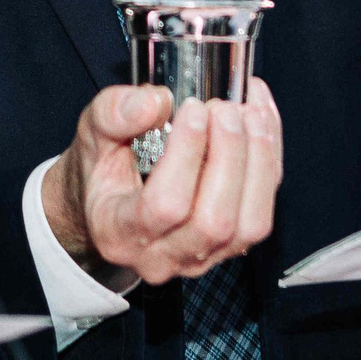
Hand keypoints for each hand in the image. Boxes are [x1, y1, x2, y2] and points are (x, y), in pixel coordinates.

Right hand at [41, 80, 281, 284]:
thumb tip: (156, 101)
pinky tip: (261, 120)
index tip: (193, 109)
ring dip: (259, 163)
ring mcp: (201, 257)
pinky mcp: (231, 246)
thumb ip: (112, 114)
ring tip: (249, 113)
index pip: (164, 207)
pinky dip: (270, 161)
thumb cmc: (100, 169)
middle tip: (224, 108)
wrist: (107, 204)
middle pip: (214, 222)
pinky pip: (263, 211)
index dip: (188, 155)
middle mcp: (162, 257)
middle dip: (230, 156)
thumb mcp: (90, 133)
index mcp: (118, 232)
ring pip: (250, 226)